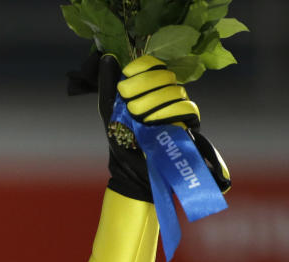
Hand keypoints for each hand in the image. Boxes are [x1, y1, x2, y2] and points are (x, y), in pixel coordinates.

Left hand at [98, 55, 229, 200]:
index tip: (125, 79)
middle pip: (165, 75)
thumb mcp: (109, 110)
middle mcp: (167, 94)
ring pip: (175, 91)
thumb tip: (107, 56)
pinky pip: (187, 108)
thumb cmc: (120, 139)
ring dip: (152, 102)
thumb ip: (108, 84)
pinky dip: (168, 113)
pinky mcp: (190, 124)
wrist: (131, 170)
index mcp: (149, 87)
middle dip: (143, 86)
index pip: (153, 64)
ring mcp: (179, 108)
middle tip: (128, 103)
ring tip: (136, 117)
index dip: (142, 67)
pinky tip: (152, 122)